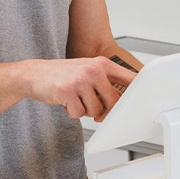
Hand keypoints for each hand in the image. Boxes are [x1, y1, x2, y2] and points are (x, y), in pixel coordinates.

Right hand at [22, 57, 136, 121]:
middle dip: (105, 110)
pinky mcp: (68, 91)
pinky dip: (72, 113)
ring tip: (75, 99)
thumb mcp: (86, 70)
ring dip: (85, 111)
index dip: (139, 92)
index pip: (129, 78)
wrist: (33, 74)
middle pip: (114, 101)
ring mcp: (81, 80)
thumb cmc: (62, 75)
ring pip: (96, 111)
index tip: (146, 100)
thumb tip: (122, 100)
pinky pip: (79, 114)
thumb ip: (104, 82)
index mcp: (101, 64)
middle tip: (93, 108)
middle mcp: (93, 70)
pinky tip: (65, 101)